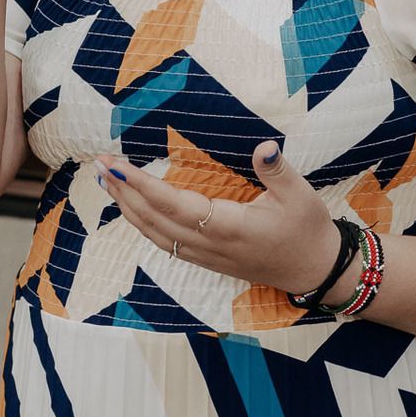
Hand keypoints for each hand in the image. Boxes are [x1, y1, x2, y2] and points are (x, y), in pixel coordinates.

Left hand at [94, 139, 342, 295]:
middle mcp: (210, 245)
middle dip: (123, 191)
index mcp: (229, 227)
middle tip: (100, 164)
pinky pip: (165, 243)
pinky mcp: (208, 260)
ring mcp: (206, 256)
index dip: (142, 185)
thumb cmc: (307, 230)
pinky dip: (143, 224)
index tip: (118, 165)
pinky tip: (133, 209)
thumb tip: (264, 146)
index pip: (173, 204)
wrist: (315, 270)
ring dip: (128, 208)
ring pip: (155, 234)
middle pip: (154, 219)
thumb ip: (277, 170)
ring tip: (107, 182)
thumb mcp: (300, 195)